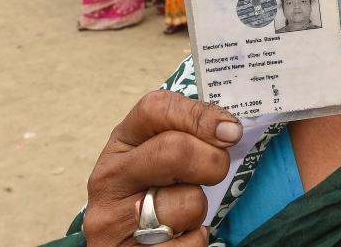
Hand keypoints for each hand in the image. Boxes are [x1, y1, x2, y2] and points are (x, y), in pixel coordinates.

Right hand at [83, 91, 240, 246]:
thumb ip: (190, 136)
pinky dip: (196, 240)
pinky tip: (178, 238)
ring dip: (200, 210)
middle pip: (175, 150)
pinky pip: (190, 243)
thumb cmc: (156, 194)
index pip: (156, 108)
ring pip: (187, 202)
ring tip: (181, 214)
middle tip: (216, 174)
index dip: (200, 115)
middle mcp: (109, 176)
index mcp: (123, 142)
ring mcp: (111, 218)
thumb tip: (231, 130)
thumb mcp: (163, 158)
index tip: (231, 131)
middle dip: (213, 162)